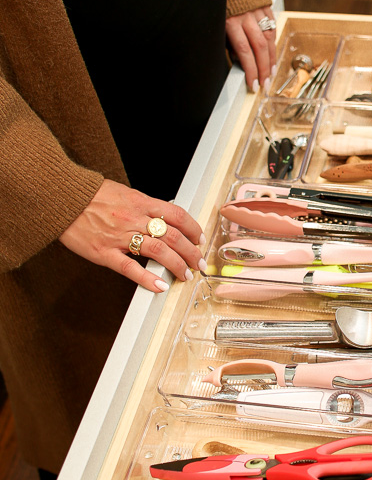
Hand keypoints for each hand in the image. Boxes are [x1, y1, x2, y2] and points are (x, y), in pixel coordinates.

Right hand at [58, 180, 206, 293]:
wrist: (63, 199)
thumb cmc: (92, 196)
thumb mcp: (125, 193)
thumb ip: (144, 207)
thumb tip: (164, 219)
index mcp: (141, 202)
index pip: (177, 215)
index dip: (193, 228)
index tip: (200, 238)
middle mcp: (134, 218)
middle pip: (173, 236)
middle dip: (191, 251)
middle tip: (199, 261)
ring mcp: (120, 237)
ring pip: (158, 251)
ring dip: (177, 265)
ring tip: (185, 274)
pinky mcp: (104, 253)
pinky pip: (130, 268)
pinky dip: (147, 278)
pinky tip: (160, 286)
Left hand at [225, 5, 276, 91]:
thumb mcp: (215, 21)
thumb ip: (226, 39)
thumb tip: (238, 58)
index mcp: (230, 21)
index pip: (244, 52)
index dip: (251, 70)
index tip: (253, 84)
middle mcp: (245, 16)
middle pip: (259, 47)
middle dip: (264, 68)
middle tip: (266, 84)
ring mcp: (256, 8)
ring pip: (269, 37)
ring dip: (271, 57)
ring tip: (271, 71)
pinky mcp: (263, 3)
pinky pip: (271, 23)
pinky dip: (273, 38)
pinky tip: (272, 50)